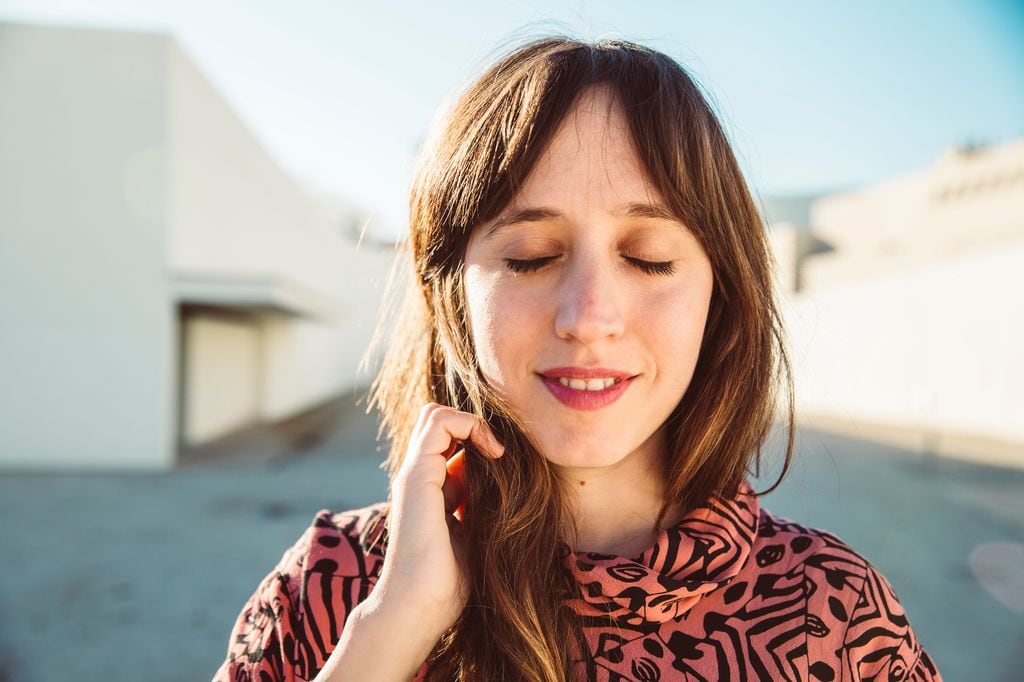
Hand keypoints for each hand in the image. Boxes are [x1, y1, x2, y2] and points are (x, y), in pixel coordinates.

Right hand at [370, 402, 504, 639]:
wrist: (418, 608)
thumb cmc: (449, 582)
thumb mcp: (474, 531)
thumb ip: (479, 505)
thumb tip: (508, 486)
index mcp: (429, 488)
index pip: (449, 439)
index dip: (478, 440)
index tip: (506, 463)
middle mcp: (418, 476)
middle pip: (437, 420)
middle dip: (473, 424)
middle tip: (498, 452)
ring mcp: (414, 473)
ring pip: (435, 413)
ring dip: (473, 423)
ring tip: (496, 451)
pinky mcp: (416, 476)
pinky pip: (439, 422)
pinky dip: (469, 425)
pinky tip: (492, 454)